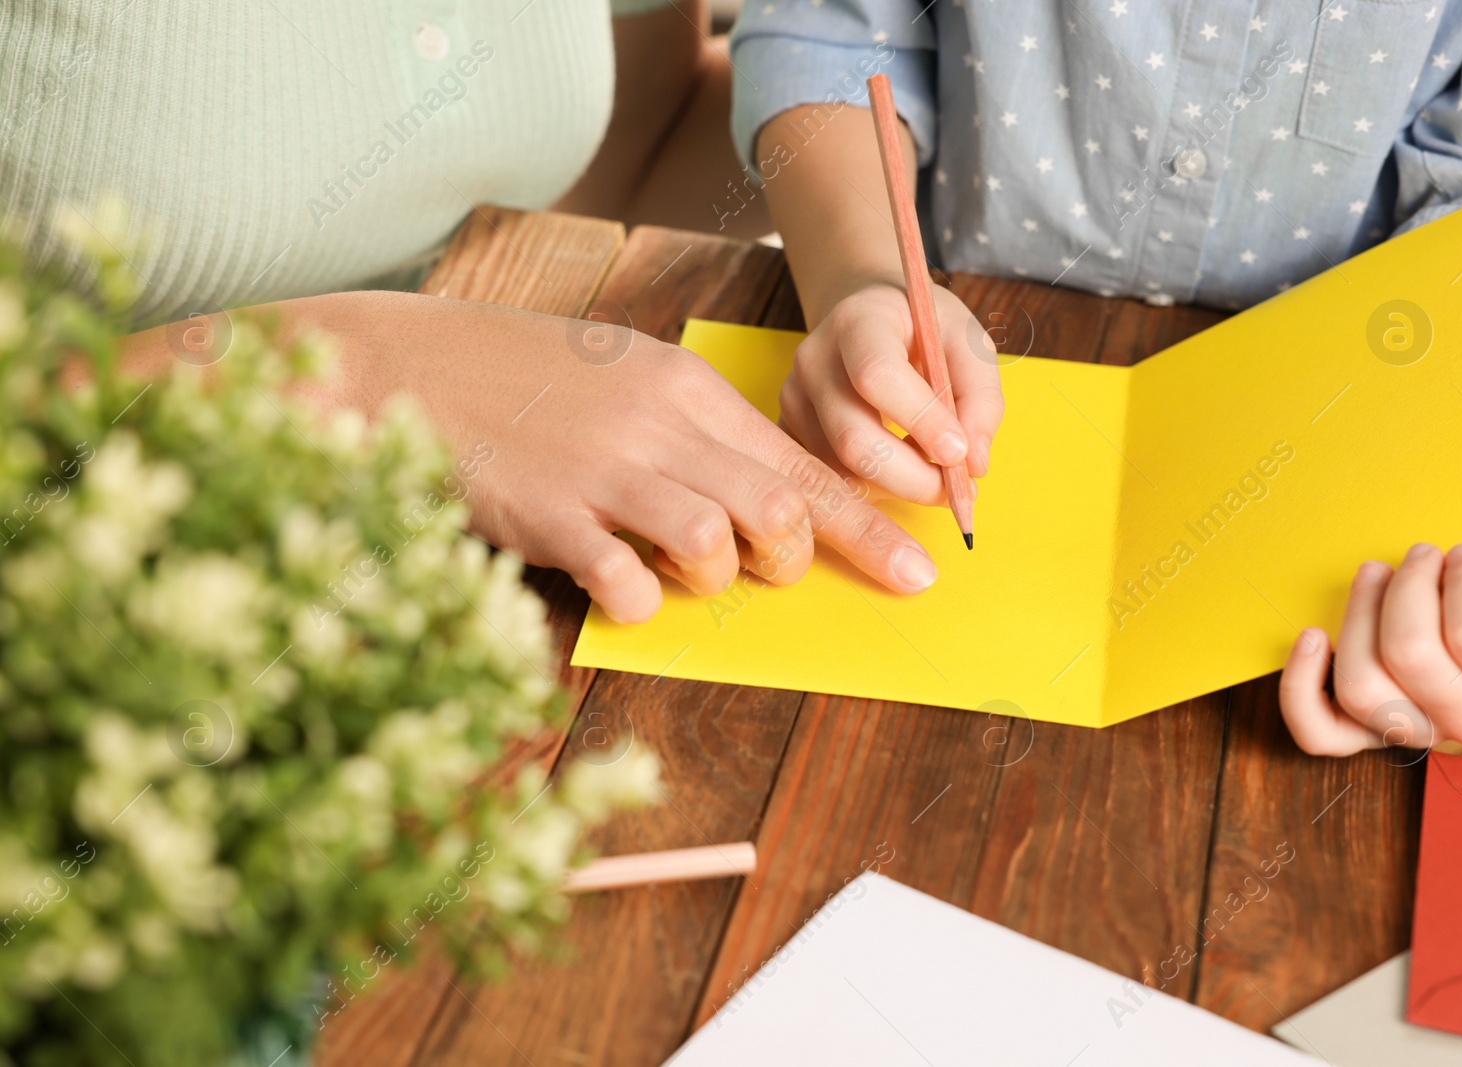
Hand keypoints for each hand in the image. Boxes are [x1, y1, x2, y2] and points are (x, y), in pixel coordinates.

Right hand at [125, 291, 939, 622]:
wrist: (407, 368)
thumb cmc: (524, 381)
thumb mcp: (626, 379)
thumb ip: (696, 432)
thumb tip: (765, 492)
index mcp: (687, 389)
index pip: (804, 465)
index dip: (870, 527)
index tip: (920, 571)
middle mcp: (660, 426)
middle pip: (779, 507)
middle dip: (794, 559)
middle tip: (767, 570)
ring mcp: (605, 472)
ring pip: (720, 543)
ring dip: (719, 577)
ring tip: (681, 568)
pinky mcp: (549, 517)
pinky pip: (628, 582)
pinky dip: (642, 601)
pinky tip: (619, 584)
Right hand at [779, 282, 1003, 505]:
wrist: (868, 317)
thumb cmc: (923, 330)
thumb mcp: (967, 344)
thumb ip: (980, 399)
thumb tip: (973, 464)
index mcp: (859, 322)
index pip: (877, 376)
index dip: (921, 421)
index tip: (960, 453)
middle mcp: (815, 360)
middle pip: (853, 439)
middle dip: (912, 478)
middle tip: (955, 489)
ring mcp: (794, 398)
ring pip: (841, 471)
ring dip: (897, 488)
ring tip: (931, 473)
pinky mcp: (789, 430)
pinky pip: (829, 480)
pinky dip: (873, 491)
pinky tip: (899, 472)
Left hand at [1279, 543, 1461, 754]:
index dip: (1460, 581)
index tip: (1461, 553)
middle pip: (1410, 656)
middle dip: (1405, 590)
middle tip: (1416, 556)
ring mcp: (1415, 730)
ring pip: (1363, 686)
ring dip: (1357, 618)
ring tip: (1372, 574)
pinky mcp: (1364, 733)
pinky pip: (1321, 733)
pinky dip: (1302, 688)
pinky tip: (1311, 635)